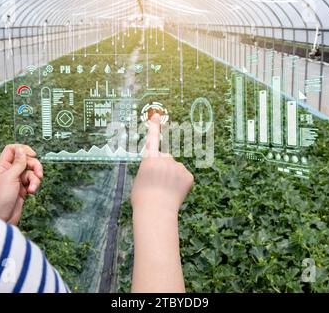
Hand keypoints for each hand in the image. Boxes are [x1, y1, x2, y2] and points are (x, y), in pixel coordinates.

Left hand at [0, 144, 42, 225]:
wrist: (1, 218)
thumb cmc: (0, 199)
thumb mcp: (10, 177)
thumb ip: (18, 163)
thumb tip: (21, 149)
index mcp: (3, 166)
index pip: (12, 149)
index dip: (23, 149)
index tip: (32, 155)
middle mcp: (10, 171)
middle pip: (26, 160)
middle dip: (35, 166)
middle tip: (38, 173)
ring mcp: (17, 180)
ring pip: (31, 172)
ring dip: (35, 178)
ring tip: (33, 187)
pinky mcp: (23, 189)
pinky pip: (32, 182)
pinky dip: (35, 185)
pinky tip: (32, 192)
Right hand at [131, 114, 191, 292]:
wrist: (156, 212)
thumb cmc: (143, 199)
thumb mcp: (140, 180)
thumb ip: (149, 170)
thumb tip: (158, 171)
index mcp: (150, 159)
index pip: (152, 139)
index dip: (155, 127)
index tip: (157, 116)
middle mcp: (165, 158)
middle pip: (166, 160)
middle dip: (164, 169)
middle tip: (158, 185)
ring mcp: (178, 166)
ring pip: (176, 170)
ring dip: (172, 178)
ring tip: (165, 192)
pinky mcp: (188, 176)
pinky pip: (184, 177)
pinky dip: (181, 184)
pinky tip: (175, 193)